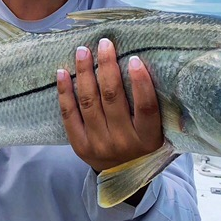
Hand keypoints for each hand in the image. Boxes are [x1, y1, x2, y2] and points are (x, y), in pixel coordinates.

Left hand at [56, 38, 162, 173]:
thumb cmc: (144, 144)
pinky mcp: (80, 146)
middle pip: (113, 99)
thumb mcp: (157, 132)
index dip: (141, 83)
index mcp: (148, 139)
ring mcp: (99, 144)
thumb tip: (141, 64)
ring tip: (83, 51)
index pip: (146, 107)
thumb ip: (151, 107)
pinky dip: (65, 92)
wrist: (124, 177)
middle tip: (104, 43)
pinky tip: (62, 72)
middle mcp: (123, 142)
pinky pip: (69, 115)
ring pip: (89, 102)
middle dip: (107, 67)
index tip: (134, 58)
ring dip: (85, 73)